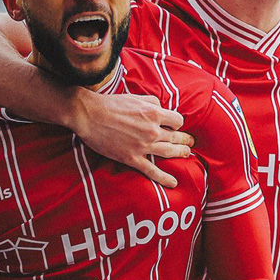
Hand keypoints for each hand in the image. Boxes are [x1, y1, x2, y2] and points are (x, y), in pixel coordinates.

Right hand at [72, 89, 193, 188]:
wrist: (89, 116)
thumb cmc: (111, 104)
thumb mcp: (135, 97)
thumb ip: (152, 102)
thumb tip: (162, 109)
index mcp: (154, 113)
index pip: (177, 121)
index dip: (177, 123)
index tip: (174, 125)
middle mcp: (152, 130)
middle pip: (177, 137)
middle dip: (185, 139)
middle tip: (190, 142)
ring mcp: (143, 146)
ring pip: (169, 152)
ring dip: (181, 153)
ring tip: (187, 154)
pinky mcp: (132, 158)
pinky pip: (152, 171)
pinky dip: (164, 178)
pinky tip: (173, 183)